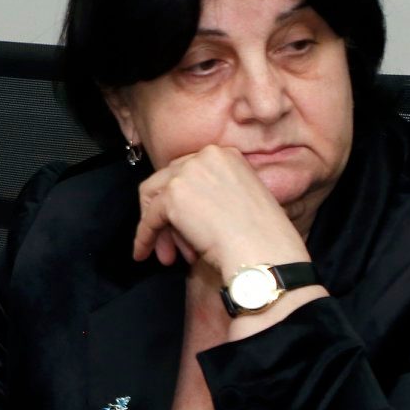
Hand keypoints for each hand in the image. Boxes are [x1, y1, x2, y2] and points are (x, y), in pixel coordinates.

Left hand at [132, 145, 309, 286]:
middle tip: (172, 245)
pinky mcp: (172, 196)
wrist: (266, 254)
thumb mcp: (239, 199)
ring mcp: (187, 174)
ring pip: (155, 199)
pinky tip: (143, 253)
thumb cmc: (261, 238)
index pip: (188, 172)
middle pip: (168, 182)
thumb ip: (210, 192)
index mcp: (225, 154)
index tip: (186, 224)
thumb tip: (180, 209)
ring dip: (158, 228)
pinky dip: (144, 237)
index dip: (184, 201)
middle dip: (167, 215)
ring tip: (166, 255)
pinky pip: (149, 219)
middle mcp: (204, 156)